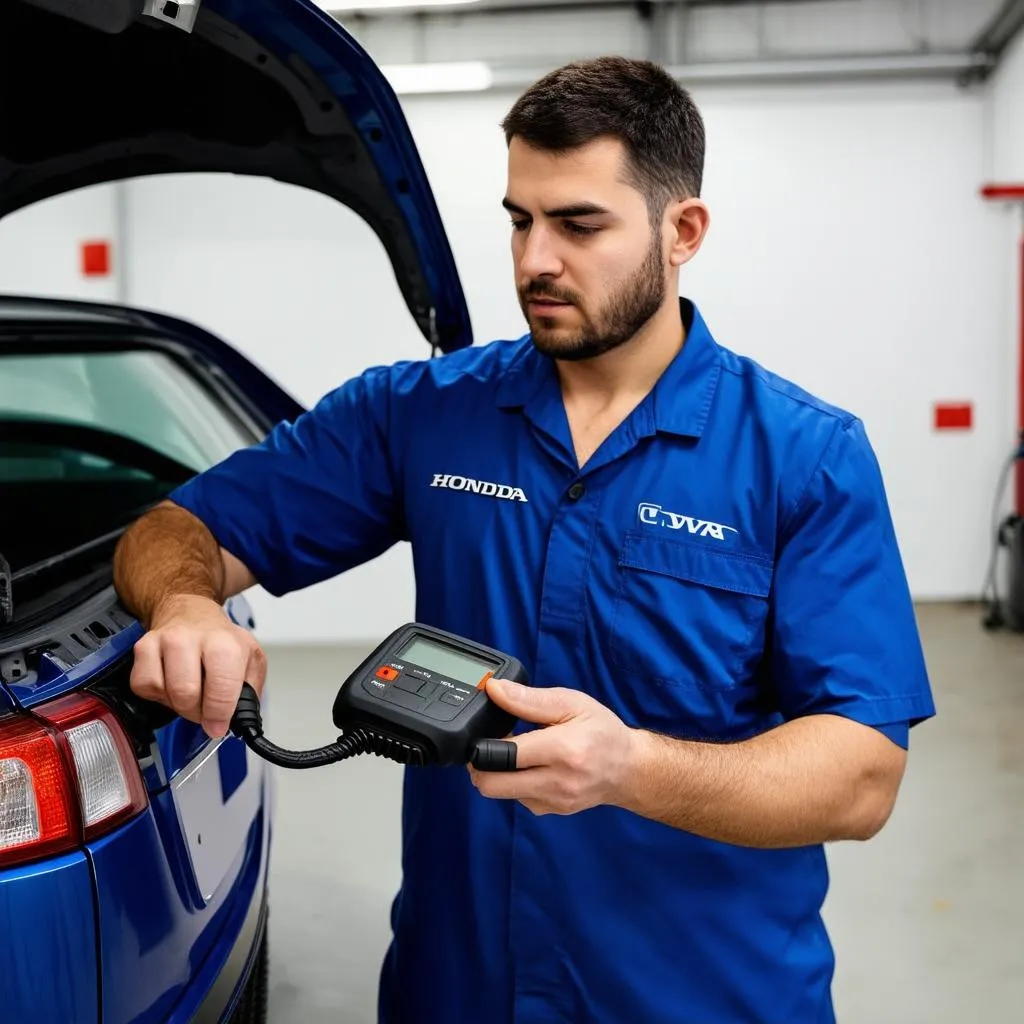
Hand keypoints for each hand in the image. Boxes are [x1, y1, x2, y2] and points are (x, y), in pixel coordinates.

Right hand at [130, 594, 266, 738]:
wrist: (191, 613)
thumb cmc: (221, 639)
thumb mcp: (251, 659)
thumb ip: (251, 691)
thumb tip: (240, 719)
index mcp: (224, 643)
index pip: (220, 686)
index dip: (218, 714)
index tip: (218, 726)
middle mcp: (190, 638)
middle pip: (186, 694)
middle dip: (197, 712)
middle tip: (206, 709)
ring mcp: (163, 641)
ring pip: (163, 691)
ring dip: (177, 704)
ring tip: (191, 693)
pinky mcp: (142, 648)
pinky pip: (143, 686)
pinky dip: (157, 694)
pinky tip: (171, 684)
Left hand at [468, 678, 638, 815]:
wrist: (629, 769)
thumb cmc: (602, 732)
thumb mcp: (570, 703)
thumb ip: (529, 699)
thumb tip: (494, 689)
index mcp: (562, 750)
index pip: (502, 755)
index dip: (484, 743)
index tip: (486, 731)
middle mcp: (557, 782)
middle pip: (491, 784)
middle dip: (480, 765)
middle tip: (490, 746)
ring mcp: (553, 801)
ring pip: (500, 793)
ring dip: (498, 774)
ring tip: (517, 754)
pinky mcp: (550, 811)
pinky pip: (516, 799)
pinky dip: (514, 783)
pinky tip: (530, 767)